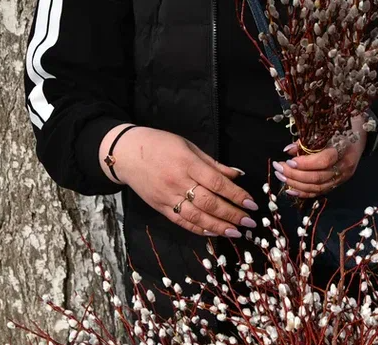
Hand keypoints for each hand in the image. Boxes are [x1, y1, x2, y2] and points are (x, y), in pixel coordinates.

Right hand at [106, 126, 259, 238]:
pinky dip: (199, 229)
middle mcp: (178, 182)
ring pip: (197, 217)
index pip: (217, 183)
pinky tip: (213, 232)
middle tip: (249, 221)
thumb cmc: (160, 144)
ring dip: (219, 226)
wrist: (126, 153)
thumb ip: (213, 163)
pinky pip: (182, 221)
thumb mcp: (188, 146)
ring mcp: (167, 197)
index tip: (252, 203)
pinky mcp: (159, 208)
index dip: (236, 195)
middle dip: (232, 214)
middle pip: (209, 203)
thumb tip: (237, 175)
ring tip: (236, 232)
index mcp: (187, 163)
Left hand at [273, 115, 366, 198]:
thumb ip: (307, 140)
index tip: (288, 160)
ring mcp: (342, 177)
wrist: (361, 133)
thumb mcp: (326, 127)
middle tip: (278, 168)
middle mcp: (344, 167)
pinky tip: (290, 189)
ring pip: (317, 187)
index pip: (323, 161)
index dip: (305, 163)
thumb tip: (288, 151)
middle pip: (318, 177)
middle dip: (295, 174)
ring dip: (296, 184)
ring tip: (281, 176)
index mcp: (343, 150)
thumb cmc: (341, 126)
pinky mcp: (338, 183)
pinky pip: (320, 192)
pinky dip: (304, 192)